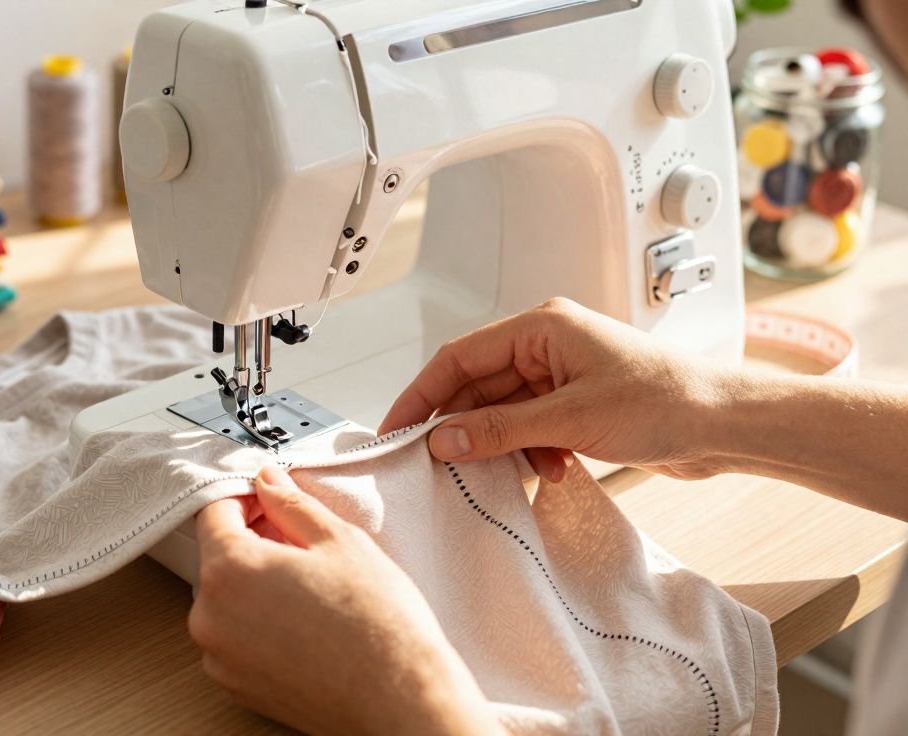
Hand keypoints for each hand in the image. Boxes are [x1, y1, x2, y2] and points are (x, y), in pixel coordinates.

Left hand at [189, 465, 500, 735]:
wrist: (400, 700)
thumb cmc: (378, 625)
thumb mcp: (339, 540)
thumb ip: (291, 504)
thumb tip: (267, 481)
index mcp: (229, 570)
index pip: (214, 513)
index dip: (247, 499)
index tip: (273, 502)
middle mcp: (210, 617)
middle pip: (218, 558)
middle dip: (254, 542)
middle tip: (303, 544)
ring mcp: (219, 658)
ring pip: (228, 600)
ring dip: (257, 585)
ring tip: (311, 589)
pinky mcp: (236, 687)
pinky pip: (236, 639)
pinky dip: (261, 625)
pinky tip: (306, 623)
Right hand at [378, 298, 728, 480]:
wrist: (726, 425)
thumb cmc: (667, 401)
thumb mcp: (569, 419)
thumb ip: (498, 428)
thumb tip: (442, 438)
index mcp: (542, 327)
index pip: (459, 357)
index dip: (421, 394)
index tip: (396, 429)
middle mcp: (548, 346)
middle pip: (477, 386)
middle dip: (462, 426)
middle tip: (437, 462)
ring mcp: (562, 376)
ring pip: (502, 412)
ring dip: (501, 445)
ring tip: (511, 470)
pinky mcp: (577, 405)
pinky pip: (529, 428)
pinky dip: (530, 452)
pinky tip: (550, 470)